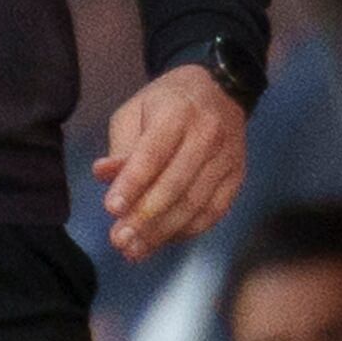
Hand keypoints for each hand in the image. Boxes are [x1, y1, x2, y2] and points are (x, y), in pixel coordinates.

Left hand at [94, 64, 248, 261]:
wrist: (219, 90)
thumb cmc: (165, 103)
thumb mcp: (134, 112)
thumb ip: (121, 146)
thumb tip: (104, 175)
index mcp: (177, 114)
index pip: (153, 154)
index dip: (132, 183)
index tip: (111, 208)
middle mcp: (208, 137)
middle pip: (177, 184)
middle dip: (146, 218)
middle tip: (119, 240)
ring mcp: (228, 159)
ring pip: (196, 203)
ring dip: (164, 232)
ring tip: (135, 250)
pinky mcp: (237, 177)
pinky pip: (215, 211)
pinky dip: (188, 230)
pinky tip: (163, 240)